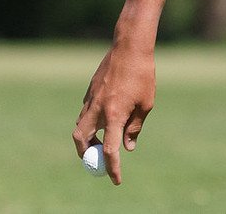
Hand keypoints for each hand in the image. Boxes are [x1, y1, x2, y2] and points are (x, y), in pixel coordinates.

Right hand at [72, 44, 155, 184]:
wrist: (130, 46)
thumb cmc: (143, 75)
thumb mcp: (146, 103)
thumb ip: (134, 127)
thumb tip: (127, 147)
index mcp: (114, 115)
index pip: (109, 150)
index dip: (113, 167)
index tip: (116, 179)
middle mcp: (98, 109)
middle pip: (81, 140)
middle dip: (86, 154)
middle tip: (97, 159)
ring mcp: (90, 99)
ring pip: (80, 126)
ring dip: (87, 138)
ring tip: (102, 140)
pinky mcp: (89, 91)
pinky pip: (85, 112)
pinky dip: (90, 121)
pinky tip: (105, 117)